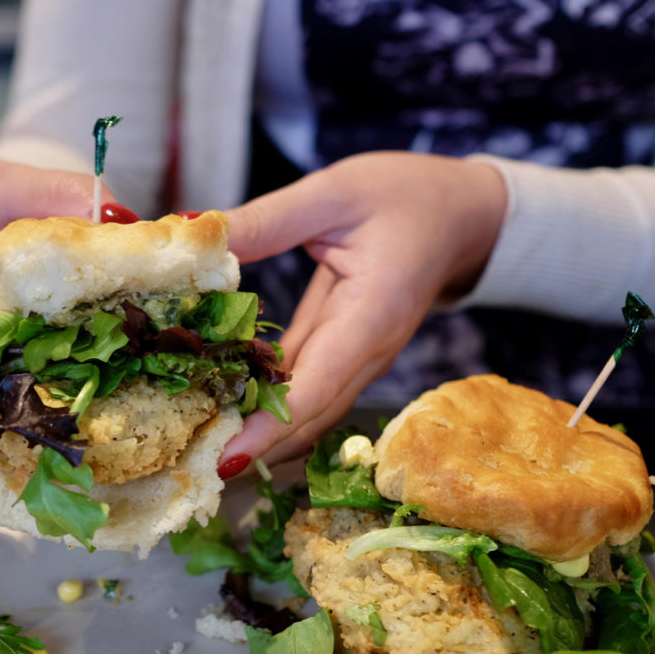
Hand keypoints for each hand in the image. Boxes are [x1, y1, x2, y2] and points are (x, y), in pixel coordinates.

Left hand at [221, 151, 507, 468]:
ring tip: (198, 439)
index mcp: (369, 319)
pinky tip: (223, 398)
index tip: (225, 459)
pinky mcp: (345, 352)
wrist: (462, 213)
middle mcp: (367, 352)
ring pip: (306, 412)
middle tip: (191, 458)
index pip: (314, 392)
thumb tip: (197, 238)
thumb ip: (266, 221)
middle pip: (308, 418)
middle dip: (253, 445)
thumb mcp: (332, 194)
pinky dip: (267, 400)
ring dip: (258, 430)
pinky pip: (305, 388)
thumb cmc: (407, 197)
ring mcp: (358, 358)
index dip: (267, 430)